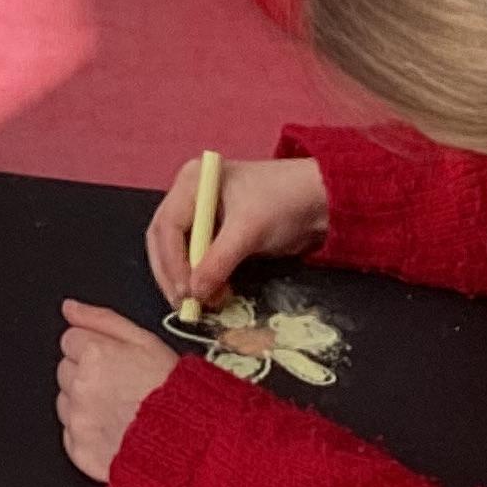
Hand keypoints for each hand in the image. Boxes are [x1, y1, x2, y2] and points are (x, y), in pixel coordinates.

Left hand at [57, 301, 176, 482]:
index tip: (110, 360)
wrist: (187, 442)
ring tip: (118, 408)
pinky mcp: (80, 450)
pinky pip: (70, 434)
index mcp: (95, 355)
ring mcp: (78, 421)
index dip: (94, 348)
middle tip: (118, 384)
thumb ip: (102, 319)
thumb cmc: (172, 392)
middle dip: (86, 374)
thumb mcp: (145, 340)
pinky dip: (86, 433)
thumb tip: (71, 308)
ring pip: (65, 401)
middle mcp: (81, 387)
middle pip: (65, 369)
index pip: (70, 339)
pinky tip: (112, 430)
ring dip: (83, 403)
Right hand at [147, 154, 327, 309]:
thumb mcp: (248, 231)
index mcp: (192, 181)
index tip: (186, 293)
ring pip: (177, 251)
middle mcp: (190, 195)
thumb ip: (217, 262)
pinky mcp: (217, 232)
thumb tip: (193, 294)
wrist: (322, 200)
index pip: (167, 226)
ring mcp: (202, 213)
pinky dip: (200, 278)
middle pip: (165, 239)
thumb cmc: (283, 203)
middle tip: (185, 305)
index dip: (172, 263)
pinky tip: (210, 295)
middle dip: (173, 274)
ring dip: (185, 279)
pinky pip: (196, 257)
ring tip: (201, 304)